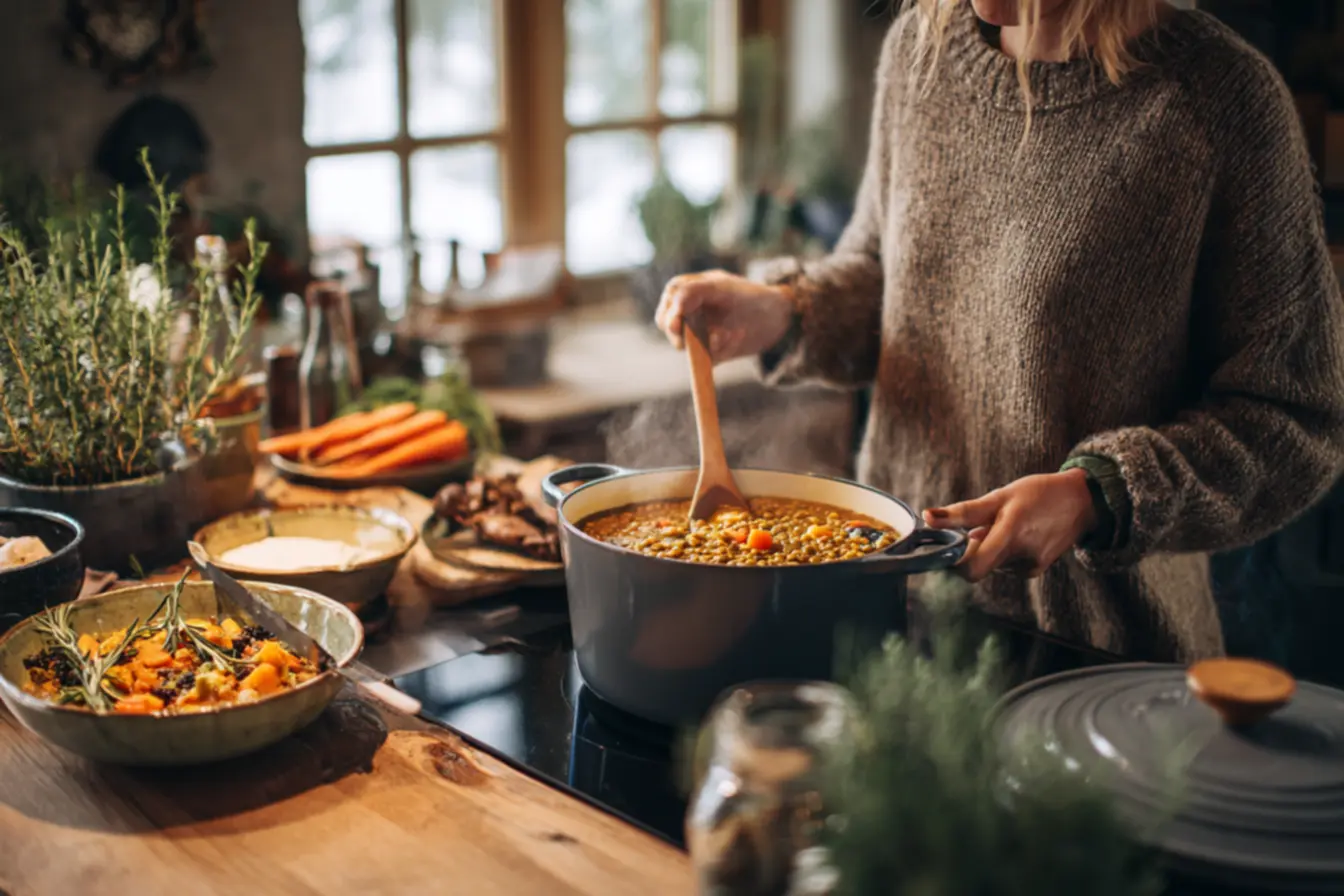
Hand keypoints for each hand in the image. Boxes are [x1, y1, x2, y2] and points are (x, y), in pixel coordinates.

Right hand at [654, 270, 794, 361]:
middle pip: (671, 328)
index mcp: (688, 290)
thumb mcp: (723, 288)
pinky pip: (706, 359)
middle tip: (706, 334)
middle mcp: (690, 312)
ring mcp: (699, 333)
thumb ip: (695, 291)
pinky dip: (722, 351)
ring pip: (688, 347)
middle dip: (686, 335)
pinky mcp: (711, 351)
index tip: (677, 326)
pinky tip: (737, 337)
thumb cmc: (750, 295)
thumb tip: (675, 306)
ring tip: (729, 335)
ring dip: (708, 343)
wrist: (779, 316)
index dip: (670, 314)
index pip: (669, 303)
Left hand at [923, 470, 1097, 581]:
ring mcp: (1029, 567)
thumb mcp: (999, 496)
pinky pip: (1004, 566)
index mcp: (1011, 534)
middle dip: (969, 552)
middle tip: (977, 529)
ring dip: (987, 549)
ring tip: (1007, 525)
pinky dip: (1001, 552)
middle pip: (978, 568)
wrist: (1082, 502)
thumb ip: (963, 512)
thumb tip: (928, 518)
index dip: (953, 562)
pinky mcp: (1034, 571)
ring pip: (990, 565)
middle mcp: (1021, 557)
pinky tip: (1018, 534)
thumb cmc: (1038, 493)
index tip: (947, 546)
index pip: (971, 568)